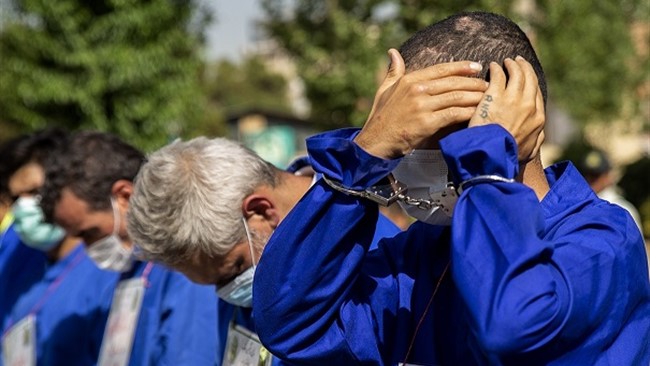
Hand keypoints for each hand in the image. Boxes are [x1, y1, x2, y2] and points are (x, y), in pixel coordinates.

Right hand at [355, 49, 488, 159]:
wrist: (375, 142)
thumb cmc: (380, 117)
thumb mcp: (385, 90)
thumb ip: (393, 71)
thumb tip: (393, 52)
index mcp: (409, 80)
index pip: (441, 69)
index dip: (461, 67)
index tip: (476, 67)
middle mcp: (417, 90)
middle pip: (453, 82)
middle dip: (473, 82)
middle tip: (487, 85)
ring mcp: (422, 106)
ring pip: (456, 97)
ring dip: (474, 97)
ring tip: (487, 98)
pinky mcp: (427, 123)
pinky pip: (453, 114)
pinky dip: (467, 112)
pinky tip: (477, 113)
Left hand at [468, 57, 544, 162]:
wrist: (493, 155)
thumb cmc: (507, 155)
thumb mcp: (527, 151)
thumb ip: (535, 141)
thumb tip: (539, 136)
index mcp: (538, 119)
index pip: (537, 94)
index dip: (532, 83)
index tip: (528, 77)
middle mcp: (529, 105)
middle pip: (530, 80)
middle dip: (525, 68)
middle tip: (518, 61)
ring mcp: (512, 99)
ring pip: (517, 74)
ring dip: (513, 65)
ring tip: (507, 61)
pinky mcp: (495, 95)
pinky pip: (499, 75)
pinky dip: (497, 69)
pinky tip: (493, 66)